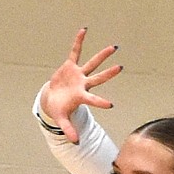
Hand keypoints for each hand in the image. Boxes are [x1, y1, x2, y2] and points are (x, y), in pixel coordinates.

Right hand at [39, 28, 122, 142]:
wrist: (52, 98)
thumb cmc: (59, 109)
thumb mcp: (62, 119)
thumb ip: (69, 130)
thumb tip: (76, 143)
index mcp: (81, 97)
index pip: (93, 100)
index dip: (100, 102)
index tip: (110, 105)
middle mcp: (84, 84)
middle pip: (98, 78)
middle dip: (109, 73)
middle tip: (121, 68)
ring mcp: (78, 74)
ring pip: (92, 63)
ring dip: (102, 55)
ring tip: (114, 47)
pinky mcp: (70, 66)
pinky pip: (75, 51)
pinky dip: (78, 42)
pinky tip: (84, 30)